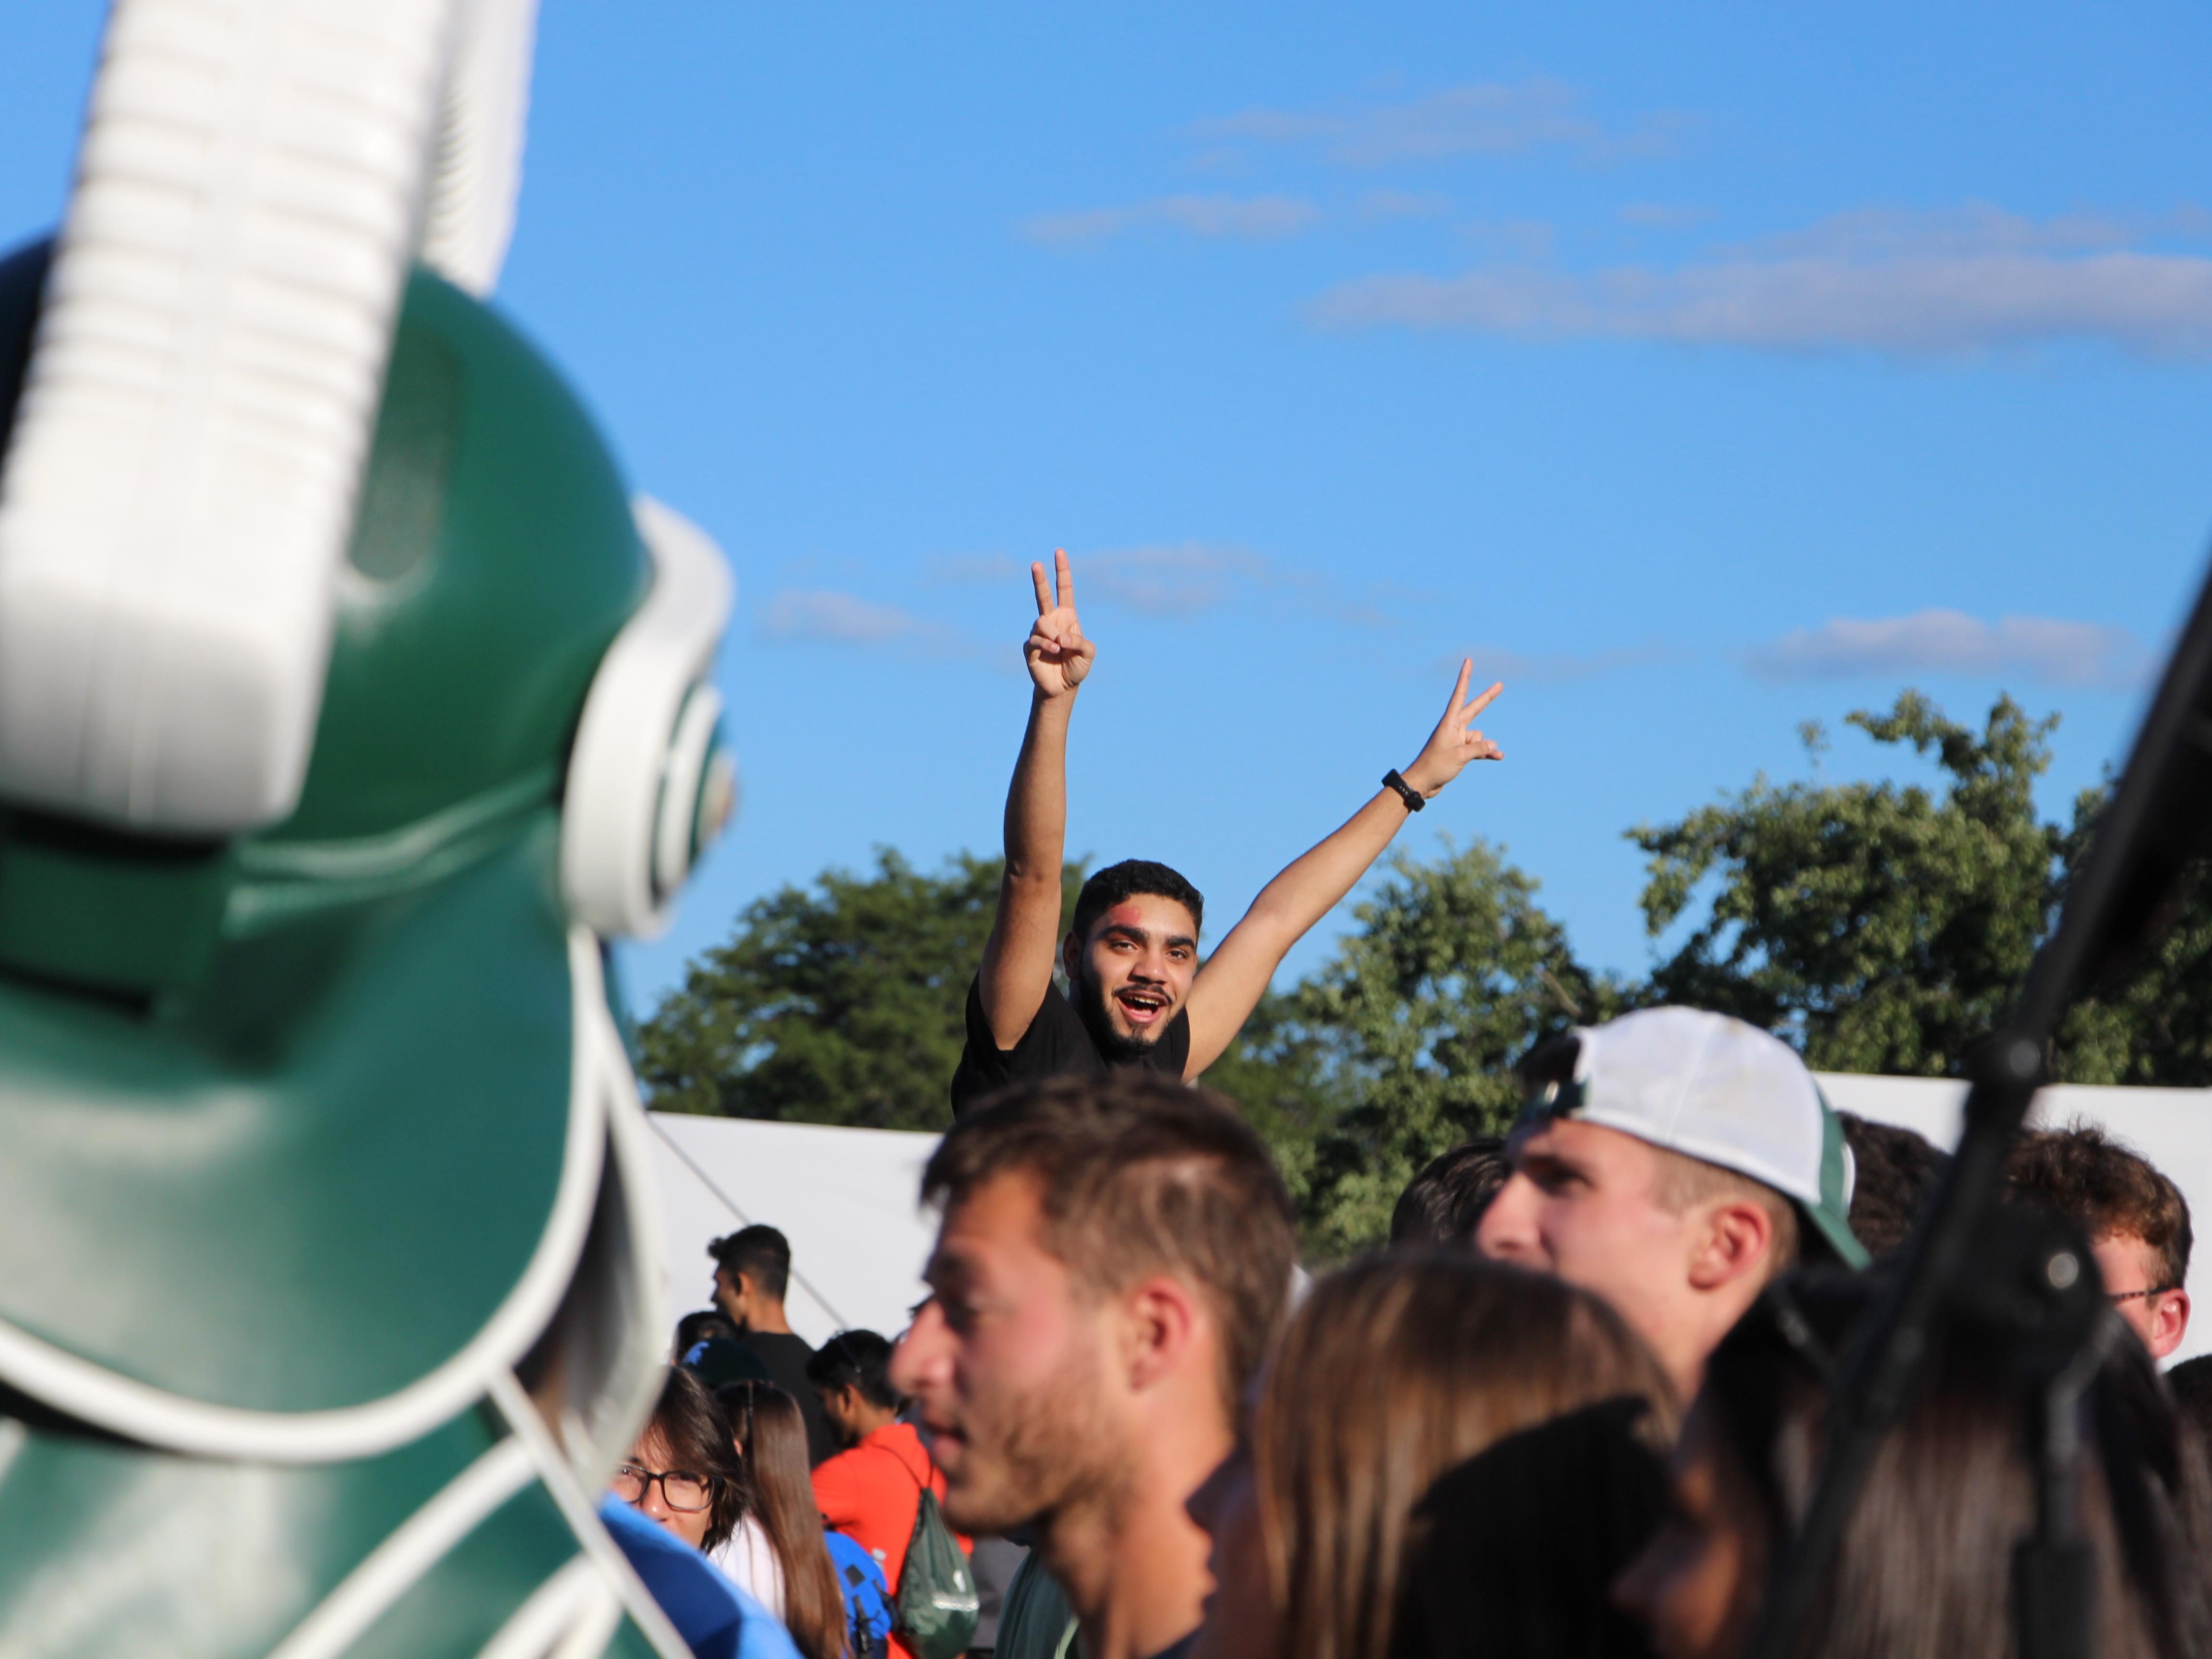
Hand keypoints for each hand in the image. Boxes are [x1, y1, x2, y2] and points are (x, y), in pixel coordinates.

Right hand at [1024, 548, 1094, 698]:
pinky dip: (1047, 645)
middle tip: (1036, 563)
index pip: (1063, 589)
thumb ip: (1080, 641)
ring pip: (1041, 622)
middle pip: (1042, 595)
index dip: (1062, 571)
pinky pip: (1036, 639)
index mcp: (1067, 616)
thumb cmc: (1077, 667)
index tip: (1059, 552)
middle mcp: (1051, 621)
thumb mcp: (1088, 653)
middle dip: (1039, 579)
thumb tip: (1060, 636)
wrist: (1062, 688)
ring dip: (1052, 635)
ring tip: (1059, 648)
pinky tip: (1054, 652)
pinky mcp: (1029, 647)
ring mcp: (1039, 633)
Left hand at [1400, 660, 1502, 795]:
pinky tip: (1498, 757)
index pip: (1459, 695)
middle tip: (1500, 684)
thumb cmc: (1436, 766)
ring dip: (1483, 747)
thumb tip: (1493, 745)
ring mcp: (1457, 739)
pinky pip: (1478, 748)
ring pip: (1479, 737)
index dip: (1465, 677)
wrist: (1423, 783)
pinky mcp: (1460, 751)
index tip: (1468, 661)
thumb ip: (1479, 748)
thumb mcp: (1460, 756)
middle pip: (1474, 708)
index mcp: (1449, 722)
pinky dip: (1486, 752)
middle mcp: (1454, 727)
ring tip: (1470, 757)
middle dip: (1487, 698)